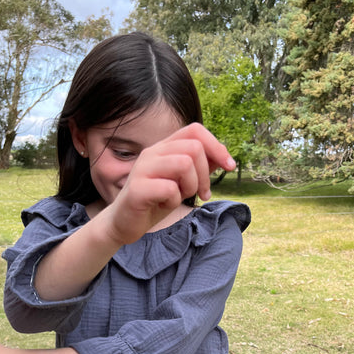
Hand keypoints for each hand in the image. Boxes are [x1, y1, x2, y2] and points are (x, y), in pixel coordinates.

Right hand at [105, 123, 235, 243]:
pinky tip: (164, 205)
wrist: (124, 224)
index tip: (229, 166)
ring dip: (191, 186)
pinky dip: (174, 201)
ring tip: (180, 197)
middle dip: (205, 174)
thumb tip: (223, 157)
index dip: (217, 146)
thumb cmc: (155, 202)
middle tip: (201, 193)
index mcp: (163, 148)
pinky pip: (170, 189)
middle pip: (194, 148)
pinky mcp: (137, 189)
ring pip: (184, 164)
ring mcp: (142, 169)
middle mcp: (152, 153)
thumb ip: (200, 168)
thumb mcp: (182, 183)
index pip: (195, 130)